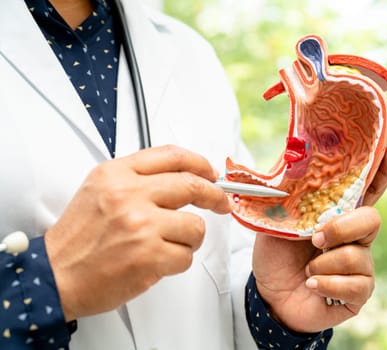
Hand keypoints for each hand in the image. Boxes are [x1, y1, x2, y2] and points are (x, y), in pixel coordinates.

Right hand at [44, 145, 230, 320]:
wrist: (55, 275)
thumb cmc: (78, 238)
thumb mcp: (99, 190)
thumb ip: (137, 178)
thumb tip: (183, 177)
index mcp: (116, 175)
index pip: (172, 156)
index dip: (200, 163)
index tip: (210, 174)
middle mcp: (129, 195)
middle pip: (192, 186)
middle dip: (214, 196)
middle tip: (221, 204)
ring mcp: (141, 225)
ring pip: (195, 226)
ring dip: (190, 238)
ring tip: (169, 244)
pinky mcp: (149, 256)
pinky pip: (186, 256)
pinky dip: (178, 261)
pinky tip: (158, 261)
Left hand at [252, 144, 386, 331]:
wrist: (269, 296)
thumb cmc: (276, 257)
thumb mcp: (276, 223)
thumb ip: (288, 199)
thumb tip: (290, 164)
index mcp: (337, 215)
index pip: (365, 190)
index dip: (383, 170)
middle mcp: (355, 238)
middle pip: (372, 220)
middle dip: (342, 228)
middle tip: (315, 239)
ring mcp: (360, 265)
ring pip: (357, 256)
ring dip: (323, 264)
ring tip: (307, 270)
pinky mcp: (359, 292)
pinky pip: (355, 284)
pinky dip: (327, 284)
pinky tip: (312, 286)